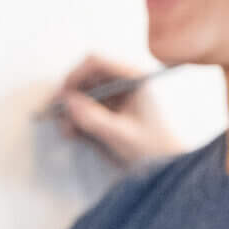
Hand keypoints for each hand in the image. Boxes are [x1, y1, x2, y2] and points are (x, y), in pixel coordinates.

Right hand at [53, 54, 179, 169]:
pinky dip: (79, 118)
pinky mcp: (113, 110)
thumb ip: (93, 118)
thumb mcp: (121, 135)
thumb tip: (67, 102)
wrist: (171, 166)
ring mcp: (118, 95)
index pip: (97, 62)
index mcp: (134, 78)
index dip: (75, 76)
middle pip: (87, 77)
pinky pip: (89, 107)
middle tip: (58, 116)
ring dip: (72, 110)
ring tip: (67, 131)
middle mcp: (125, 81)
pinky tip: (73, 133)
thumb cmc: (154, 148)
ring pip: (85, 93)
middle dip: (71, 96)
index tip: (62, 97)